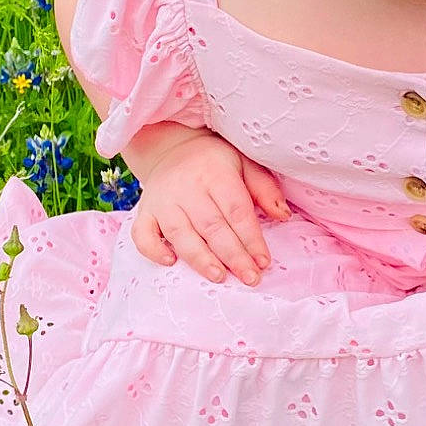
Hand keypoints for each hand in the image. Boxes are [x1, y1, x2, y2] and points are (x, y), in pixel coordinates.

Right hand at [131, 132, 290, 285]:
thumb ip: (264, 189)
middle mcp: (187, 188)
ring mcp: (162, 201)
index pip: (236, 210)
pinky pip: (142, 234)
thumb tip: (283, 215)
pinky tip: (170, 262)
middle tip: (249, 277)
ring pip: (179, 233)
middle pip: (211, 226)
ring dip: (200, 257)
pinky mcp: (145, 211)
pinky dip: (153, 249)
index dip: (250, 238)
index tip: (263, 261)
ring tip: (219, 276)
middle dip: (232, 255)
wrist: (172, 147)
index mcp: (215, 173)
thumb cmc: (215, 162)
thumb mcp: (244, 163)